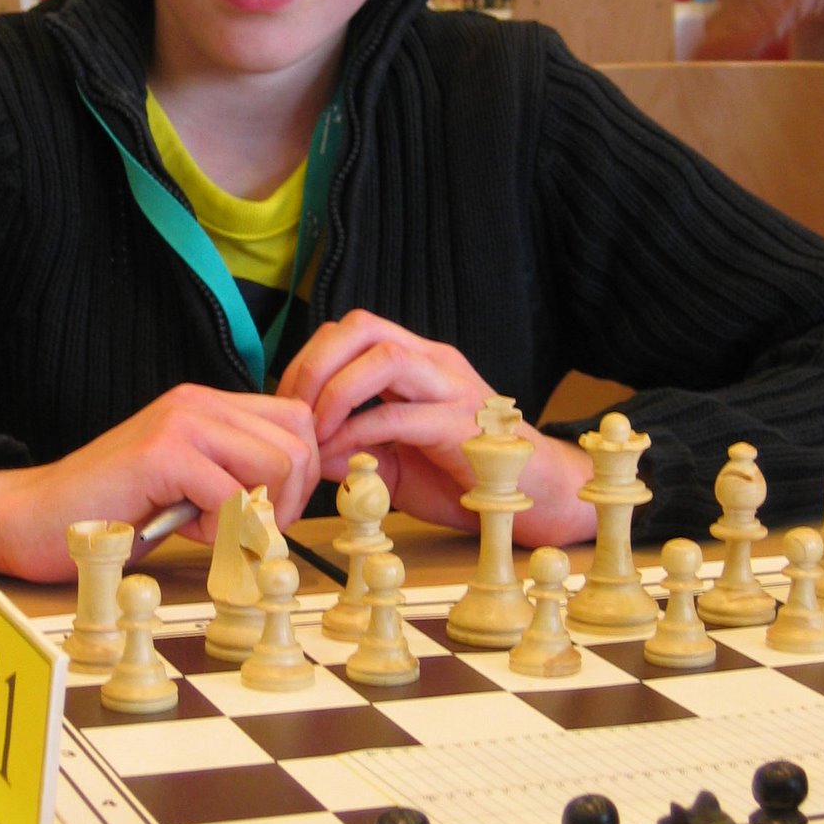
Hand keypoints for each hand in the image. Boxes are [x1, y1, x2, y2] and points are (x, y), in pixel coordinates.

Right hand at [0, 383, 319, 581]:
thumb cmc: (112, 512)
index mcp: (210, 406)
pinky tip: (187, 533)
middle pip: (299, 443)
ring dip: (257, 514)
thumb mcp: (190, 487)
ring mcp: (181, 422)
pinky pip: (231, 495)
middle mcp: (199, 402)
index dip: (301, 478)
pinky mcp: (161, 452)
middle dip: (287, 502)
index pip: (298, 423)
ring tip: (214, 531)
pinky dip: (221, 529)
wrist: (35, 518)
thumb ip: (235, 478)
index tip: (269, 516)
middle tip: (248, 533)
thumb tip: (293, 501)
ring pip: (277, 464)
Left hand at [278, 309, 594, 544]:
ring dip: (336, 392)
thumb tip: (309, 451)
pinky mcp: (464, 425)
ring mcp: (453, 388)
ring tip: (317, 432)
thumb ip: (355, 450)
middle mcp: (435, 362)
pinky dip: (359, 433)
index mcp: (418, 362)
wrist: (538, 498)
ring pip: (384, 357)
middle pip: (362, 326)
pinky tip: (341, 458)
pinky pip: (400, 416)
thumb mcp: (398, 462)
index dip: (309, 359)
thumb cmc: (468, 476)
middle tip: (293, 411)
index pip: (351, 330)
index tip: (285, 404)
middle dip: (314, 364)